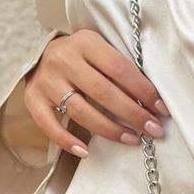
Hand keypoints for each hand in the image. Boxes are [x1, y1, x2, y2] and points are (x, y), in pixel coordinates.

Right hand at [23, 29, 170, 157]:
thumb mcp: (101, 49)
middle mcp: (64, 59)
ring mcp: (46, 81)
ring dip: (109, 129)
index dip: (143, 90)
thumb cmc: (82, 54)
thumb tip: (151, 99)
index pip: (120, 68)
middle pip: (103, 92)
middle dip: (133, 114)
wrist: (39, 51)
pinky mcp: (32, 99)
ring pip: (80, 111)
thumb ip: (120, 68)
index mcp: (86, 42)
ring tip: (132, 139)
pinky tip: (86, 151)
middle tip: (153, 129)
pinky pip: (49, 125)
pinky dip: (67, 141)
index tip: (161, 109)